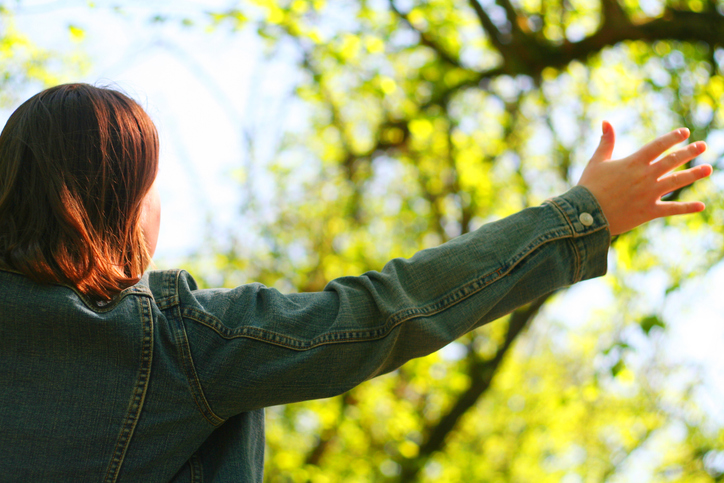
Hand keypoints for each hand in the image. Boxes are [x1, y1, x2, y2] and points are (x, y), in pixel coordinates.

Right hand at [577, 121, 712, 235]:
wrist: (586, 214)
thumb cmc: (589, 186)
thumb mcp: (596, 161)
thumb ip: (606, 142)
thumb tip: (606, 121)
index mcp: (633, 162)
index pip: (658, 145)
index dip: (672, 137)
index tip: (685, 132)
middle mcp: (645, 176)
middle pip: (672, 160)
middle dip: (689, 152)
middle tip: (703, 145)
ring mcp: (648, 193)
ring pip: (677, 181)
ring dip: (694, 174)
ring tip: (708, 168)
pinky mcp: (648, 211)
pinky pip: (671, 208)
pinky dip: (686, 208)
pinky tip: (701, 205)